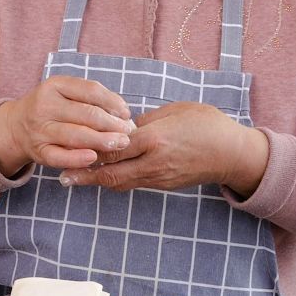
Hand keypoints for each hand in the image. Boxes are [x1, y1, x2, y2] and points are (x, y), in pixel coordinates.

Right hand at [0, 76, 133, 176]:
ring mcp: (40, 129)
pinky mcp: (38, 151)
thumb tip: (124, 114)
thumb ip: (91, 99)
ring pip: (76, 135)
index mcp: (55, 85)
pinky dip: (78, 158)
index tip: (126, 113)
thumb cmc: (51, 108)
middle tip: (129, 132)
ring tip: (120, 144)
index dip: (113, 102)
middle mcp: (45, 105)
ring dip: (102, 141)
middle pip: (86, 114)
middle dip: (112, 124)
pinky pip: (60, 157)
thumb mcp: (65, 93)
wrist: (16, 126)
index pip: (91, 90)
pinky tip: (94, 158)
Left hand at [59, 101, 268, 197]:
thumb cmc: (208, 125)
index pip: (115, 146)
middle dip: (85, 176)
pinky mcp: (164, 185)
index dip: (90, 149)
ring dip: (97, 180)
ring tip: (74, 178)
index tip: (69, 149)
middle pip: (112, 173)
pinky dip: (115, 179)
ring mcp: (159, 177)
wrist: (234, 154)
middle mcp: (154, 162)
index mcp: (156, 138)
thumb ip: (146, 120)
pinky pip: (134, 183)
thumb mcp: (176, 111)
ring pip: (120, 182)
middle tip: (61, 176)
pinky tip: (102, 175)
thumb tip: (122, 126)